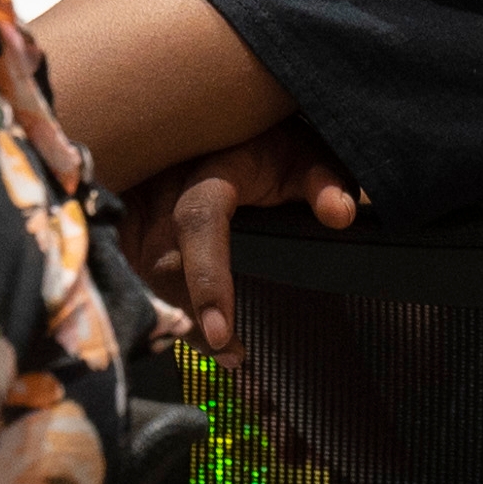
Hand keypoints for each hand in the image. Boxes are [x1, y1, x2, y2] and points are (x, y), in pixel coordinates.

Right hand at [130, 127, 362, 354]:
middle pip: (162, 263)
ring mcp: (151, 213)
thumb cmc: (281, 146)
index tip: (223, 333)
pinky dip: (167, 309)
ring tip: (227, 359)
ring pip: (146, 276)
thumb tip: (340, 214)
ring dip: (180, 322)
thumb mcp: (310, 155)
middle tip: (235, 360)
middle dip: (190, 319)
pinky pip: (143, 275)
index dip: (206, 277)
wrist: (238, 123)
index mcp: (213, 174)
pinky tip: (199, 339)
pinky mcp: (145, 232)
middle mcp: (171, 193)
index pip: (198, 221)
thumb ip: (325, 182)